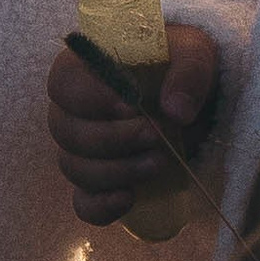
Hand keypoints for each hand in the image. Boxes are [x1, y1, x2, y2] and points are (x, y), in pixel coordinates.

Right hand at [45, 21, 218, 225]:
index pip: (63, 82)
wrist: (196, 98)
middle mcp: (74, 110)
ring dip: (115, 170)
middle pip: (66, 131)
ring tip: (159, 163)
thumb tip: (175, 110)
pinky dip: (101, 206)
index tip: (132, 106)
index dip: (91, 98)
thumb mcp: (195, 54)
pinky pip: (84, 203)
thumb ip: (188, 72)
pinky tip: (129, 199)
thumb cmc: (183, 66)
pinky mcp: (100, 182)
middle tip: (155, 137)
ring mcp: (83, 150)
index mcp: (86, 68)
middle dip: (112, 139)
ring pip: (74, 167)